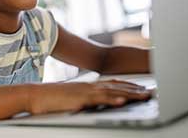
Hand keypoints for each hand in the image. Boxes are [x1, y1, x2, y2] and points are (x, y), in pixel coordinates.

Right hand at [26, 80, 151, 114]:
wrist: (35, 95)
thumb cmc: (52, 99)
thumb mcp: (73, 98)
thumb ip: (86, 99)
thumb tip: (93, 104)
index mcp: (90, 86)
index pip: (114, 84)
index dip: (130, 86)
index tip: (143, 88)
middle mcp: (91, 86)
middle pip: (118, 87)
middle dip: (136, 90)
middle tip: (152, 93)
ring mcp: (86, 91)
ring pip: (113, 92)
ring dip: (131, 94)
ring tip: (145, 97)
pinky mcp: (80, 99)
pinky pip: (99, 100)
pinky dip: (112, 100)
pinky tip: (123, 102)